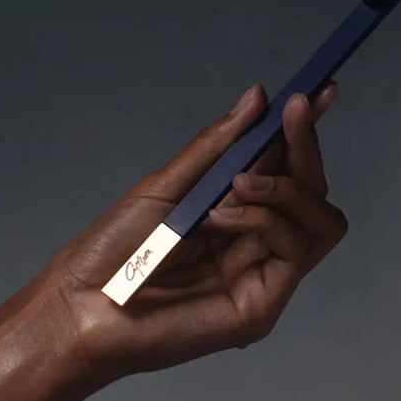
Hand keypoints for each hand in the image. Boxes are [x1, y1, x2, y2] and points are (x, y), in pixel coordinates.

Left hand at [33, 82, 347, 379]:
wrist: (80, 307)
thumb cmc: (111, 253)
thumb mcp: (165, 187)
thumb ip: (215, 148)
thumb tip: (257, 98)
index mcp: (232, 217)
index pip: (285, 172)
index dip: (305, 134)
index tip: (318, 91)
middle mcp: (254, 248)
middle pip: (313, 194)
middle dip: (306, 148)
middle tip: (294, 112)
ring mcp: (261, 279)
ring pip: (320, 222)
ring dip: (285, 187)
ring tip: (237, 183)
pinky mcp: (261, 309)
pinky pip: (294, 250)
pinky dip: (263, 220)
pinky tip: (220, 217)